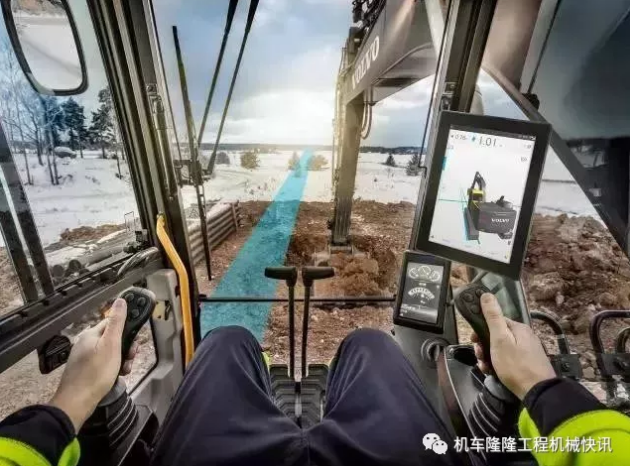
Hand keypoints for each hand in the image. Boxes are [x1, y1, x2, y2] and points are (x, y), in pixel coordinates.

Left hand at [49, 299, 138, 431]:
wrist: (77, 402)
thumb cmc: (96, 373)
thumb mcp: (111, 345)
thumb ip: (117, 322)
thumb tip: (120, 300)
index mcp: (91, 334)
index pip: (113, 322)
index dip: (127, 329)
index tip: (136, 338)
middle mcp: (86, 343)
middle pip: (112, 338)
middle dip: (126, 347)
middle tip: (131, 357)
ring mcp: (84, 357)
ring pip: (109, 352)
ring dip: (121, 359)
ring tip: (124, 369)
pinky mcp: (85, 370)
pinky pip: (103, 363)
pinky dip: (112, 368)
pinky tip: (116, 376)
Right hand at [472, 293, 555, 399]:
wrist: (537, 392)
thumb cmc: (516, 365)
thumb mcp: (500, 339)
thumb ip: (493, 316)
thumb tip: (487, 295)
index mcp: (518, 328)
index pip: (495, 321)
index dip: (481, 329)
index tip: (473, 339)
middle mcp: (523, 337)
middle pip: (496, 336)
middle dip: (483, 345)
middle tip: (479, 355)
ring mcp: (526, 351)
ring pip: (500, 349)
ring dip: (488, 357)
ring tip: (485, 366)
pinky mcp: (526, 364)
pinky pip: (507, 360)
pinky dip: (497, 365)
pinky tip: (492, 372)